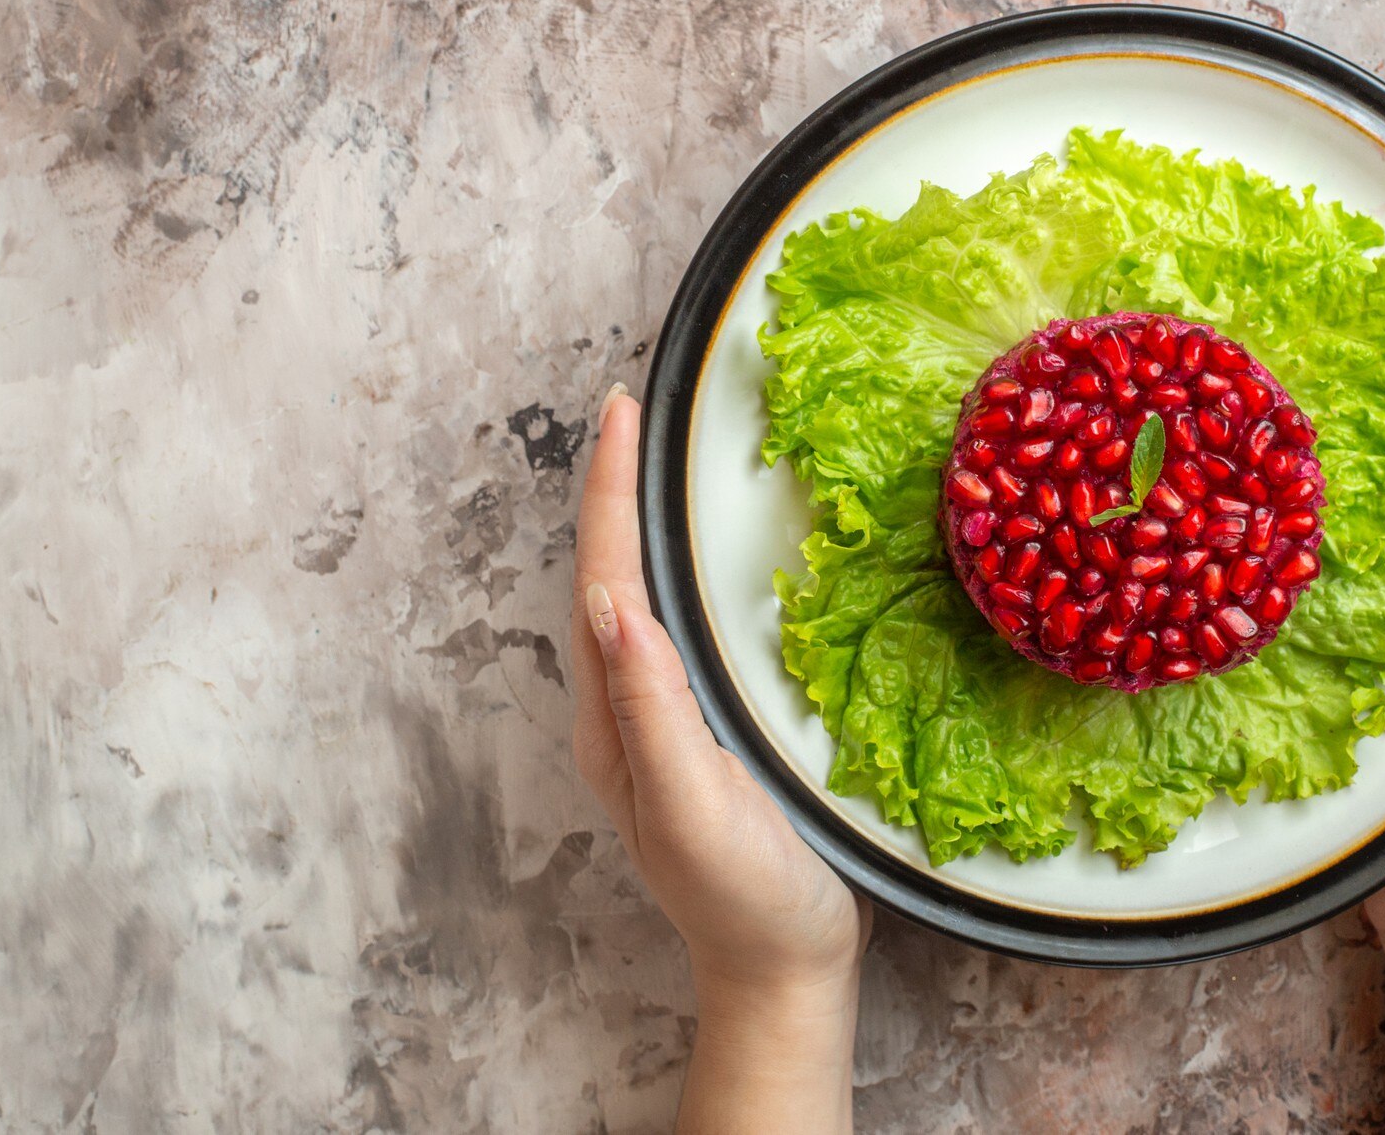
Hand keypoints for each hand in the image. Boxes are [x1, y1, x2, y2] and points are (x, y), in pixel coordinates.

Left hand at [572, 383, 868, 1130]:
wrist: (781, 973)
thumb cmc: (748, 899)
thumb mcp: (695, 808)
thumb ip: (653, 711)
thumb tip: (614, 606)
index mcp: (615, 722)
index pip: (602, 582)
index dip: (608, 495)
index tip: (620, 415)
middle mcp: (622, 714)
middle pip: (605, 578)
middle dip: (611, 492)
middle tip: (631, 413)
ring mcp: (655, 723)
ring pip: (631, 599)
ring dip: (634, 524)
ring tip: (648, 459)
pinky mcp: (693, 732)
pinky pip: (668, 629)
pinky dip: (669, 570)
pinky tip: (692, 557)